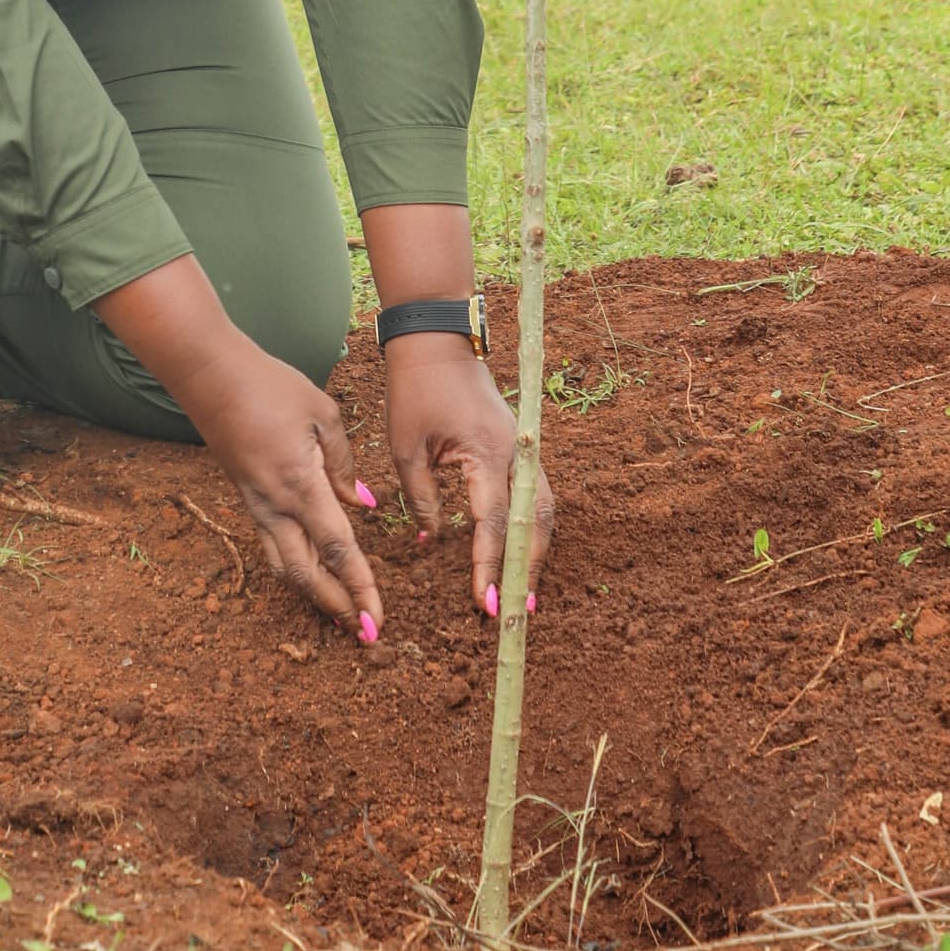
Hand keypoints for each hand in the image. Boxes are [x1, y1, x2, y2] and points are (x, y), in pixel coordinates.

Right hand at [184, 333, 385, 635]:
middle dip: (336, 606)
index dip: (359, 587)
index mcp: (301, 484)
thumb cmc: (270, 386)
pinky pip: (272, 546)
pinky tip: (313, 570)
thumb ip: (345, 464)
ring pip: (285, 567)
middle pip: (308, 574)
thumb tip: (364, 504)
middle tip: (363, 631)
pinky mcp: (246, 499)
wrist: (209, 376)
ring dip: (314, 594)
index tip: (376, 619)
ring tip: (340, 613)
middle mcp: (275, 506)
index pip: (338, 548)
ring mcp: (256, 506)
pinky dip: (295, 569)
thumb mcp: (323, 415)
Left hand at [384, 336, 554, 615]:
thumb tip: (429, 540)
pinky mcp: (517, 443)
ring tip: (526, 589)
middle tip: (518, 610)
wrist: (435, 340)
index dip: (489, 566)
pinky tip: (522, 547)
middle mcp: (516, 452)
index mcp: (487, 453)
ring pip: (543, 507)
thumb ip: (419, 497)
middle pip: (535, 520)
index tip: (484, 601)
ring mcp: (522, 446)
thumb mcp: (406, 447)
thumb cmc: (415, 389)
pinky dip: (532, 523)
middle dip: (529, 567)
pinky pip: (535, 490)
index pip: (493, 522)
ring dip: (536, 548)